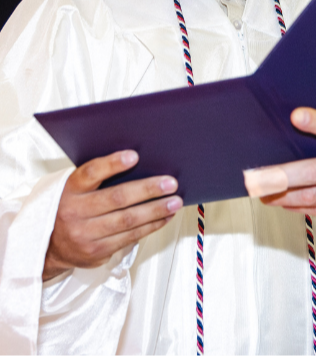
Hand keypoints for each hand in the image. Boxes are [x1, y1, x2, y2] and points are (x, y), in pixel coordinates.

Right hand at [43, 150, 182, 280]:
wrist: (48, 246)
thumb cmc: (72, 207)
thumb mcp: (75, 189)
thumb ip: (99, 178)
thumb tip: (141, 163)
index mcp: (70, 190)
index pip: (90, 173)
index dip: (112, 164)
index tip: (134, 156)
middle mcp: (74, 212)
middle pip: (117, 198)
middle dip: (148, 189)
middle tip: (171, 183)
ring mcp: (84, 235)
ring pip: (127, 220)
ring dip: (156, 210)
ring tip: (175, 201)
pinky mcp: (96, 252)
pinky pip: (129, 237)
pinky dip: (151, 226)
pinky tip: (164, 217)